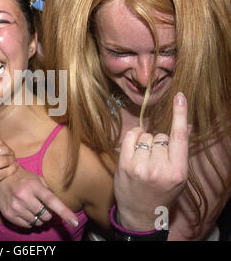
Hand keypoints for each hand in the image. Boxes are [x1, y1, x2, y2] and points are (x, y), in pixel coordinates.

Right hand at [0, 134, 17, 206]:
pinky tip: (14, 167)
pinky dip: (12, 169)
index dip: (4, 144)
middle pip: (2, 150)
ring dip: (12, 160)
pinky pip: (3, 173)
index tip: (5, 148)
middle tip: (12, 154)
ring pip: (4, 161)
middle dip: (10, 152)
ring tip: (13, 161)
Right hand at [0, 165, 78, 227]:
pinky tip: (26, 212)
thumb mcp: (37, 179)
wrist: (1, 178)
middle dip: (47, 214)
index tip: (73, 221)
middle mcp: (24, 196)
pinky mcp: (8, 214)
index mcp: (34, 186)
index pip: (52, 201)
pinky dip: (29, 221)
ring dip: (38, 218)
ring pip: (36, 222)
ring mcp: (15, 206)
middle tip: (42, 206)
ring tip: (33, 208)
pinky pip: (26, 225)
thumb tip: (59, 206)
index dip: (64, 212)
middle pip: (45, 216)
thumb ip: (49, 191)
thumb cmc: (23, 178)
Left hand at [114, 92, 188, 230]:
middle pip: (160, 136)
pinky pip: (131, 137)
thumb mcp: (178, 177)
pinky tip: (135, 146)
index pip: (180, 137)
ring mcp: (140, 166)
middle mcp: (160, 168)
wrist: (140, 214)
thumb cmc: (161, 193)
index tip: (180, 96)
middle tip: (155, 159)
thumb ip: (179, 153)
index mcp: (178, 171)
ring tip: (144, 159)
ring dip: (145, 142)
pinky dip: (134, 137)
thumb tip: (184, 125)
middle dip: (158, 143)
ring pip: (146, 136)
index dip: (180, 114)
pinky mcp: (125, 165)